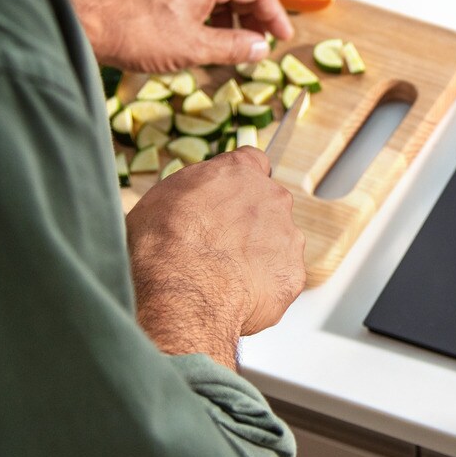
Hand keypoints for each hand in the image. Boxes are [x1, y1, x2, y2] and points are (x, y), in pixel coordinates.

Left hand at [67, 0, 294, 71]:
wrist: (80, 20)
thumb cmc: (135, 33)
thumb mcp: (192, 47)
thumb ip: (233, 47)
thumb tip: (261, 48)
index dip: (274, 14)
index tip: (282, 39)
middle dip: (255, 8)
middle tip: (261, 37)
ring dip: (232, 8)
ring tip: (233, 38)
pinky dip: (209, 5)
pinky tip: (202, 29)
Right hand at [125, 148, 306, 368]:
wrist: (183, 292)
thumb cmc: (164, 244)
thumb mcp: (162, 196)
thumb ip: (194, 189)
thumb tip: (196, 196)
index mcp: (240, 171)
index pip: (253, 162)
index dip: (239, 183)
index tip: (229, 197)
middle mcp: (272, 198)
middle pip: (267, 205)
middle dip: (248, 222)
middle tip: (218, 246)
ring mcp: (288, 236)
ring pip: (277, 244)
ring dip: (257, 256)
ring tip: (223, 276)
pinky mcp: (293, 273)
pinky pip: (279, 278)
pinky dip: (262, 287)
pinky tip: (235, 294)